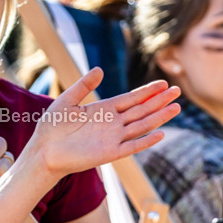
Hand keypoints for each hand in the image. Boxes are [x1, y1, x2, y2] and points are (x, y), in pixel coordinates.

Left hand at [23, 68, 180, 181]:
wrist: (44, 151)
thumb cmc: (52, 127)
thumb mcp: (67, 101)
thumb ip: (83, 86)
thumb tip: (99, 69)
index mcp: (104, 109)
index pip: (131, 98)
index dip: (148, 91)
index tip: (164, 83)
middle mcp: (112, 123)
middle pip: (141, 109)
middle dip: (160, 100)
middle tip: (178, 91)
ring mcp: (113, 138)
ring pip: (141, 125)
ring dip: (159, 117)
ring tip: (176, 108)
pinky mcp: (109, 153)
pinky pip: (132, 146)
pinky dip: (145, 140)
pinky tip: (160, 133)